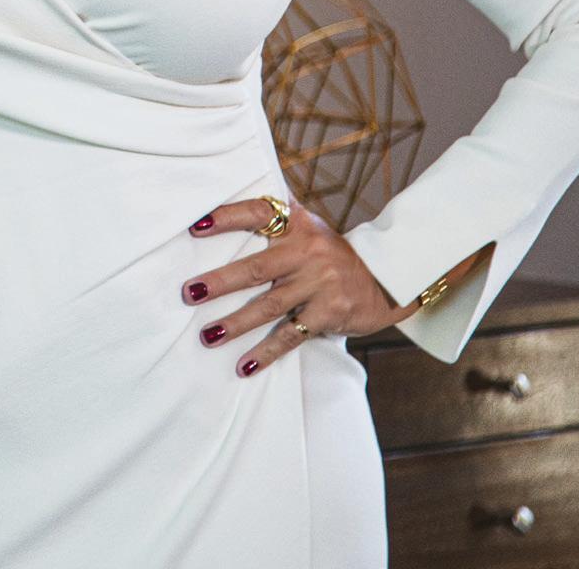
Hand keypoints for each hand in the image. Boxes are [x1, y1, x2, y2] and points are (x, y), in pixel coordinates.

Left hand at [180, 198, 415, 377]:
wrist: (389, 277)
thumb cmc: (333, 253)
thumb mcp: (310, 227)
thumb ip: (276, 220)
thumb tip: (218, 213)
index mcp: (298, 224)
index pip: (258, 212)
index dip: (226, 217)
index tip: (194, 227)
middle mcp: (308, 251)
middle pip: (255, 268)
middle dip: (219, 282)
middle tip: (189, 294)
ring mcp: (321, 283)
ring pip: (269, 306)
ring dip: (235, 323)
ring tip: (208, 335)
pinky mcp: (331, 313)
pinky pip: (292, 335)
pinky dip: (267, 352)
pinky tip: (245, 365)